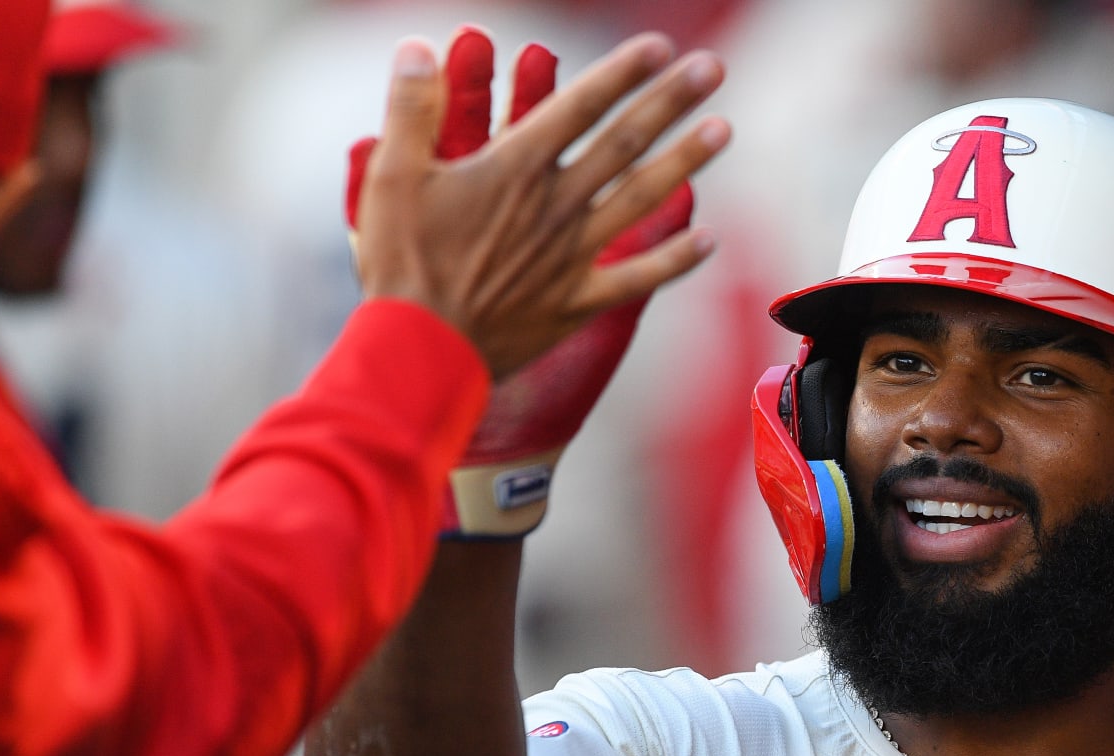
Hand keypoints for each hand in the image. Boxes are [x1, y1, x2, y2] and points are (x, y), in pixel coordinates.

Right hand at [349, 28, 726, 380]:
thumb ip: (411, 109)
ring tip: (723, 128)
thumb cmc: (402, 264)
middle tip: (712, 69)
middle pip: (624, 142)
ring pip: (641, 199)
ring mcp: (573, 255)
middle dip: (670, 101)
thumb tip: (420, 48)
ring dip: (685, 161)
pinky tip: (710, 240)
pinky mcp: (578, 301)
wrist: (421, 352)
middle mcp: (556, 205)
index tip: (659, 45)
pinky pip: (637, 279)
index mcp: (515, 169)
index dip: (621, 72)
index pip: (580, 107)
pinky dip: (675, 260)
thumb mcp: (390, 176)